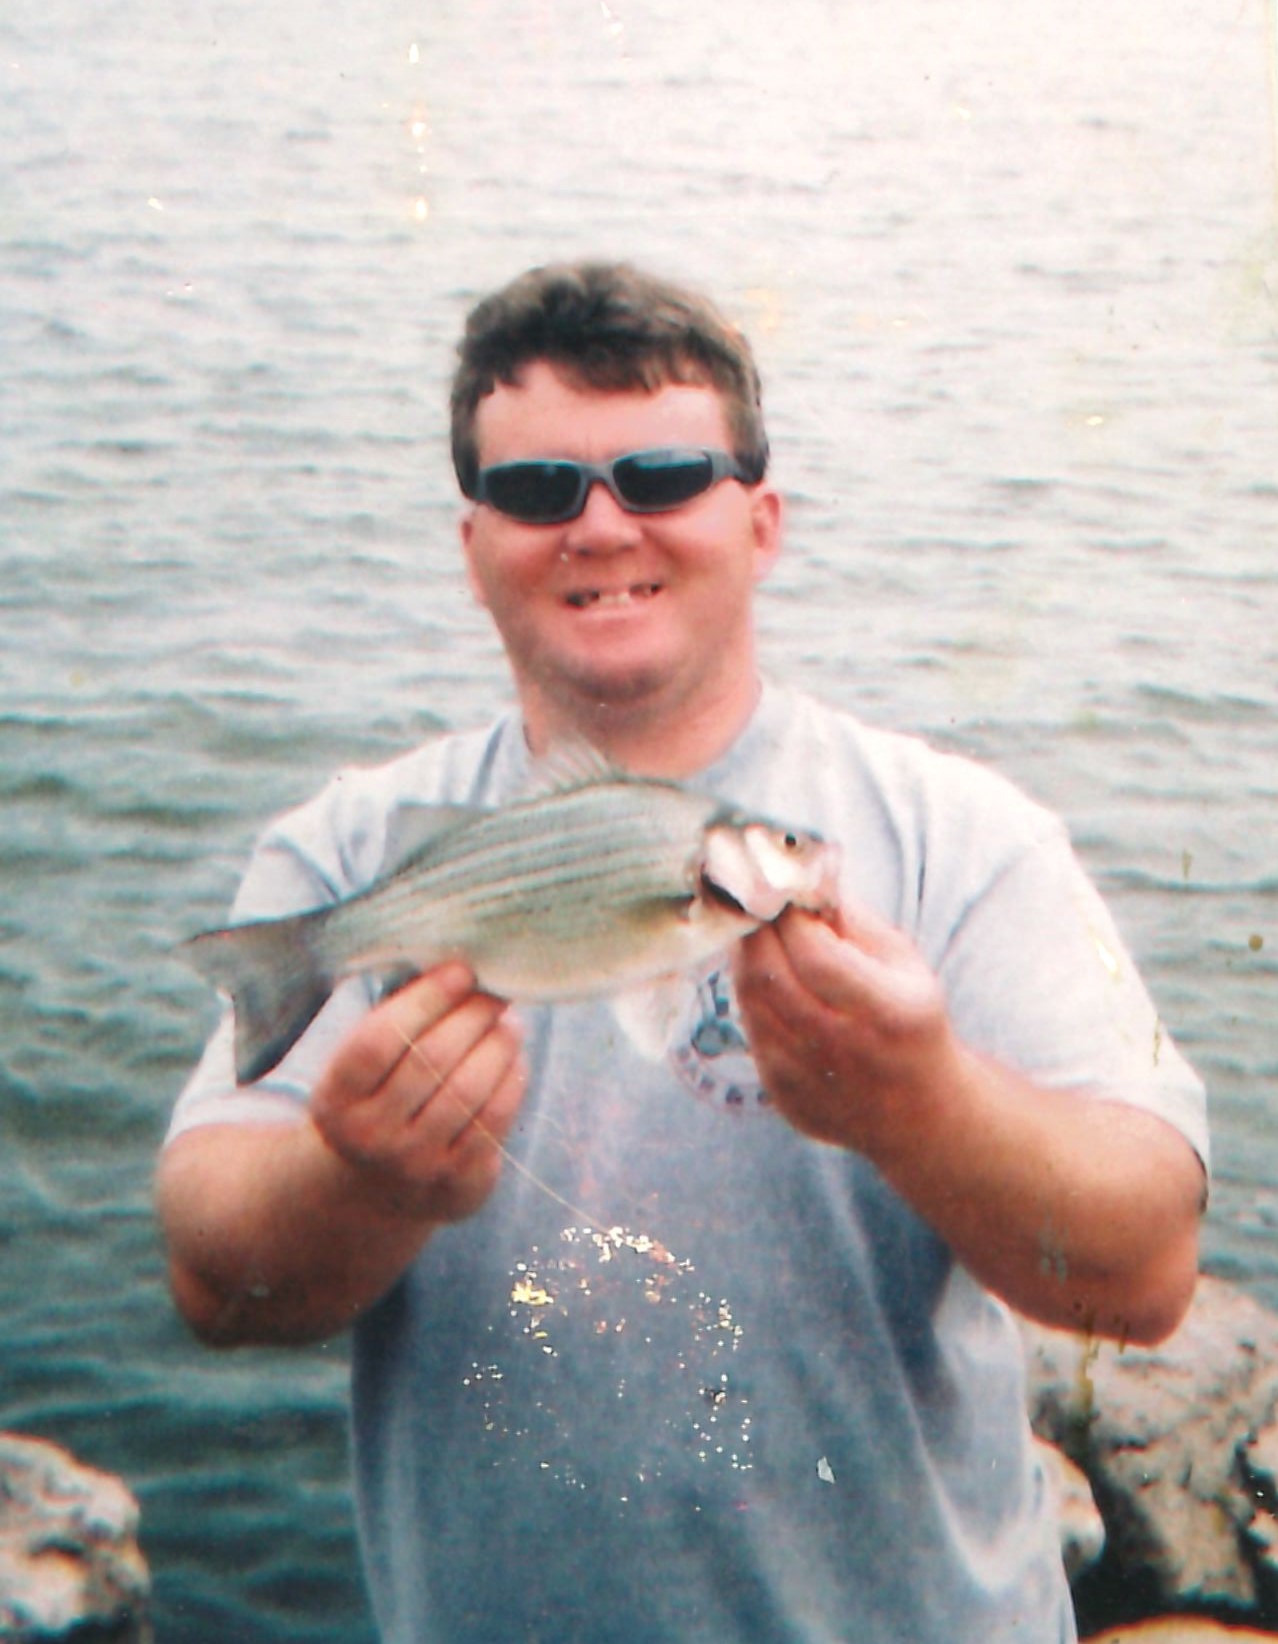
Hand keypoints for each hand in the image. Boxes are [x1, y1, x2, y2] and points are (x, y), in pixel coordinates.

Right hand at [309, 961, 526, 1224]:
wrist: (378, 1186)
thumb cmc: (379, 1097)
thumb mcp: (363, 1065)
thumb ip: (400, 1019)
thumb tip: (462, 967)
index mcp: (337, 1098)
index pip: (380, 1039)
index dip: (426, 998)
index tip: (461, 970)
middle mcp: (371, 1137)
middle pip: (432, 1060)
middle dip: (473, 1015)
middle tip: (496, 992)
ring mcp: (414, 1166)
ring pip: (470, 1090)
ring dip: (500, 1045)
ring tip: (510, 1022)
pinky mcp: (457, 1186)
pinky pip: (495, 1121)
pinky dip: (511, 1081)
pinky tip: (513, 1061)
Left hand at [733, 903, 957, 1156]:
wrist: (918, 1111)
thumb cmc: (910, 1018)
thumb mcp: (904, 962)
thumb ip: (852, 919)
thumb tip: (799, 875)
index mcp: (891, 1013)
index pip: (815, 956)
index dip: (790, 919)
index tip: (784, 892)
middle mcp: (848, 1051)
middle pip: (772, 977)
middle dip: (757, 929)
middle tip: (755, 901)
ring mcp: (812, 1080)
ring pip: (752, 1002)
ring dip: (746, 958)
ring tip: (757, 932)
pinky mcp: (785, 1095)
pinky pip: (751, 1030)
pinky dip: (751, 995)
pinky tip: (764, 975)